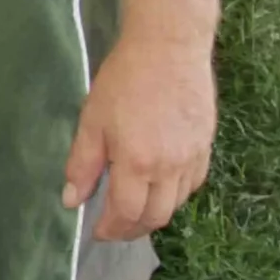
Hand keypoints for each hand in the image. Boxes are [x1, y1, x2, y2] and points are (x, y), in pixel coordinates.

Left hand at [61, 32, 215, 240]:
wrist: (169, 47)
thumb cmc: (124, 80)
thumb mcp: (92, 121)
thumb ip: (82, 165)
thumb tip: (72, 200)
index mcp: (138, 163)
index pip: (126, 214)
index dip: (111, 229)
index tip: (98, 231)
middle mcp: (170, 168)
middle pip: (156, 217)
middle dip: (132, 229)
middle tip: (115, 226)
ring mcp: (193, 157)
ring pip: (177, 203)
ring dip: (155, 213)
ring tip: (134, 208)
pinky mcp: (207, 145)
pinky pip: (193, 184)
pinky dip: (175, 194)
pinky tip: (160, 186)